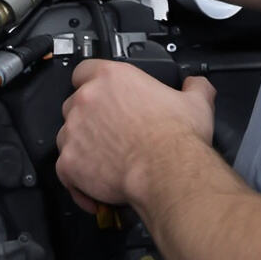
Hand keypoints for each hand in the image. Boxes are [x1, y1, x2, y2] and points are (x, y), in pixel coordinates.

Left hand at [54, 60, 216, 214]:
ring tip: (105, 160)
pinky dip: (77, 180)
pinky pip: (64, 171)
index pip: (85, 70)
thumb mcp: (195, 102)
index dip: (92, 83)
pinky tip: (96, 189)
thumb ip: (193, 87)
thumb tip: (196, 84)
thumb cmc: (177, 139)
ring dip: (81, 146)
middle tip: (110, 132)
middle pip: (74, 103)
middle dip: (89, 118)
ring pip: (66, 135)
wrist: (168, 172)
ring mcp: (74, 131)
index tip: (101, 94)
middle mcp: (87, 100)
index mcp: (113, 78)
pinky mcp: (69, 161)